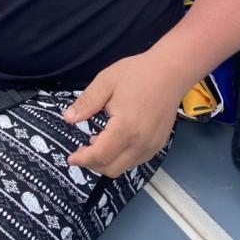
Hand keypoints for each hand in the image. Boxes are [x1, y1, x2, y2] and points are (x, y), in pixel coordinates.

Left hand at [64, 53, 181, 177]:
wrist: (171, 71)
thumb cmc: (137, 73)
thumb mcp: (106, 82)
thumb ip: (87, 102)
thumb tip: (69, 119)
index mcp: (126, 128)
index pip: (100, 156)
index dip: (83, 160)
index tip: (71, 158)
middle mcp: (141, 142)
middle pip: (112, 168)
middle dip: (93, 164)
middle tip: (81, 151)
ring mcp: (152, 145)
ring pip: (125, 167)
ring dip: (108, 162)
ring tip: (97, 142)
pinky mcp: (159, 143)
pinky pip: (137, 160)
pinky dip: (122, 158)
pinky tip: (116, 141)